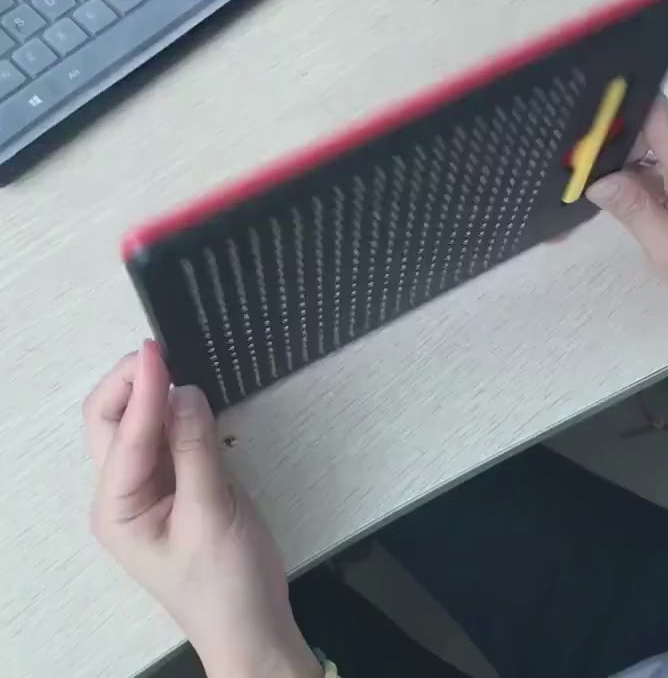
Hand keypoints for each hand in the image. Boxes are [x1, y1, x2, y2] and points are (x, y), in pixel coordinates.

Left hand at [83, 341, 321, 677]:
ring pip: (136, 426)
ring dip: (152, 393)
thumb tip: (185, 391)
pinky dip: (174, 412)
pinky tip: (191, 397)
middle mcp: (123, 493)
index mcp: (119, 507)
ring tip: (177, 364)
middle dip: (131, 383)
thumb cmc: (225, 580)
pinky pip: (166, 437)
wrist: (251, 623)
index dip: (142, 388)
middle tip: (164, 351)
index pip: (123, 433)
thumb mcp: (211, 513)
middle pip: (111, 422)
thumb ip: (196, 449)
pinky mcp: (178, 483)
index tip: (159, 349)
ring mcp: (150, 488)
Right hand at [586, 95, 667, 304]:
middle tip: (577, 178)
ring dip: (616, 162)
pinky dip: (629, 172)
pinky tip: (617, 195)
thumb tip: (598, 182)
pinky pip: (651, 156)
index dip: (618, 114)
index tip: (582, 132)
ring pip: (644, 142)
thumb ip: (636, 213)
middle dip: (607, 147)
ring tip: (592, 190)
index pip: (656, 116)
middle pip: (643, 127)